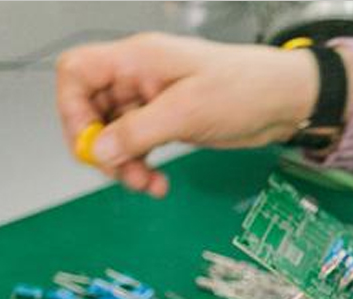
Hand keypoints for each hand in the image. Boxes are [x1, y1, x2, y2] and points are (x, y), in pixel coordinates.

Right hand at [56, 33, 320, 196]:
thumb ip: (137, 132)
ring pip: (110, 137)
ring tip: (146, 184)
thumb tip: (98, 152)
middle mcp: (135, 78)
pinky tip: (156, 183)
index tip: (90, 144)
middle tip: (123, 173)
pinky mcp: (160, 122)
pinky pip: (132, 148)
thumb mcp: (186, 112)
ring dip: (122, 167)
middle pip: (88, 112)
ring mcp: (146, 101)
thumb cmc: (244, 89)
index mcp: (136, 60)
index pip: (76, 73)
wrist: (282, 103)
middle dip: (101, 150)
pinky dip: (138, 168)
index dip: (71, 109)